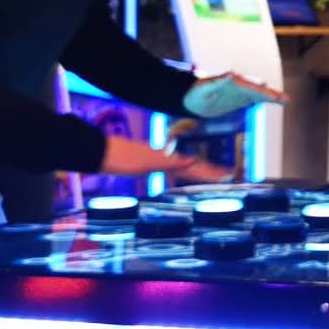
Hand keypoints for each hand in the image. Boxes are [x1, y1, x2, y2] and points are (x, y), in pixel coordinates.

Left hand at [98, 134, 231, 182]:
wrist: (99, 153)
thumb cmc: (121, 157)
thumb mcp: (148, 160)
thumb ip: (171, 161)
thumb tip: (195, 159)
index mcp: (168, 158)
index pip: (196, 166)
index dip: (212, 172)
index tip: (228, 175)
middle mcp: (165, 158)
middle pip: (193, 165)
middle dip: (210, 171)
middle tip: (228, 175)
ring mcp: (156, 159)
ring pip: (183, 166)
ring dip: (198, 171)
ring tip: (213, 174)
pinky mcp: (147, 162)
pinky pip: (172, 168)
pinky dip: (182, 170)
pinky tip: (182, 171)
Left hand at [184, 72, 287, 118]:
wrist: (189, 100)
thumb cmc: (195, 93)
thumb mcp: (204, 88)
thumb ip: (218, 82)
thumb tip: (232, 74)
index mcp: (233, 82)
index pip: (251, 87)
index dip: (263, 92)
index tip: (273, 96)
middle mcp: (239, 86)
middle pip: (259, 91)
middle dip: (272, 95)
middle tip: (286, 99)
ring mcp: (240, 92)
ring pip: (259, 95)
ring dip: (272, 97)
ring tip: (286, 101)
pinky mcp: (238, 99)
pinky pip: (254, 100)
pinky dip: (265, 100)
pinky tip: (275, 102)